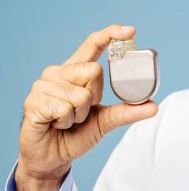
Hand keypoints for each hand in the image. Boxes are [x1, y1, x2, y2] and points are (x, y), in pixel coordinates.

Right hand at [15, 24, 157, 190]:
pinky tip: (55, 125)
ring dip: (78, 116)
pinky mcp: (33, 102)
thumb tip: (153, 106)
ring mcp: (43, 85)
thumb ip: (125, 112)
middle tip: (80, 114)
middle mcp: (57, 73)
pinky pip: (64, 109)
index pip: (92, 45)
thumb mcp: (104, 122)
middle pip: (93, 71)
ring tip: (66, 122)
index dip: (110, 35)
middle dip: (94, 100)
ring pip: (80, 94)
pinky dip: (66, 122)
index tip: (130, 32)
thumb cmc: (75, 136)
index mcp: (74, 72)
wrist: (53, 158)